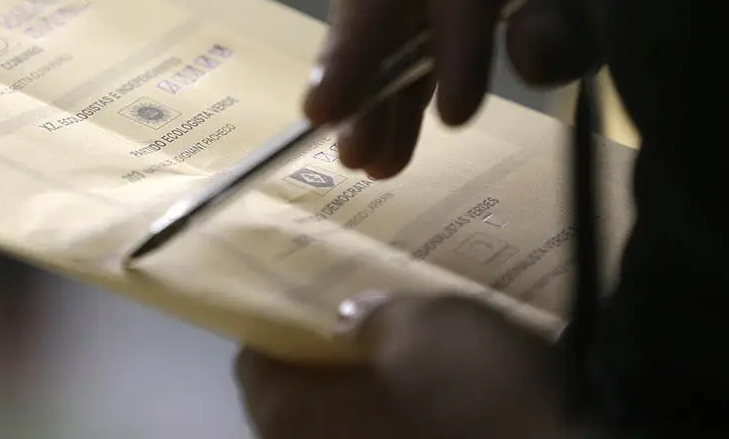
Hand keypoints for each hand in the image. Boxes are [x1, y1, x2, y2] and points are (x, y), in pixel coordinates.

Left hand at [236, 294, 569, 438]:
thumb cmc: (475, 391)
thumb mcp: (424, 321)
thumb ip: (373, 315)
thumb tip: (352, 321)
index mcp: (293, 419)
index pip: (253, 370)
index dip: (276, 330)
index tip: (305, 303)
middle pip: (296, 408)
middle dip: (323, 366)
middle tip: (360, 326)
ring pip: (342, 430)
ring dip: (364, 399)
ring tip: (405, 360)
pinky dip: (398, 422)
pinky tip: (438, 401)